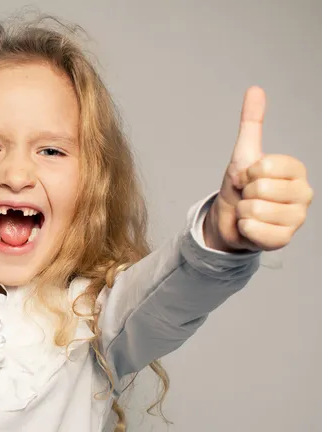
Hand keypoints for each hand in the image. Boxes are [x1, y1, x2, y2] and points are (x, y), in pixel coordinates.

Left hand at [204, 86, 313, 251]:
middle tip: (248, 196)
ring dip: (243, 212)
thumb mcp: (244, 154)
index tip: (249, 177)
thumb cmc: (241, 187)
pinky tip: (250, 228)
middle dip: (244, 193)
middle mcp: (303, 194)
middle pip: (259, 189)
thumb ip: (252, 123)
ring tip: (249, 212)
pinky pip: (255, 231)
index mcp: (297, 171)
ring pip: (255, 210)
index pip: (265, 166)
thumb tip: (255, 89)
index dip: (247, 172)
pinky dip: (244, 229)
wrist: (230, 219)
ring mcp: (296, 219)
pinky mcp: (284, 240)